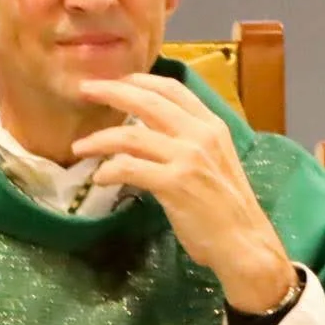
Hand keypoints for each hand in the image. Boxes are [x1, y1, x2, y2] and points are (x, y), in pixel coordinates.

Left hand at [71, 73, 296, 313]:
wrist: (246, 244)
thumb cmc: (227, 207)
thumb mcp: (213, 161)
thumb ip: (186, 140)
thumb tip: (144, 128)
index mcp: (212, 125)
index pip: (172, 88)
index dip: (140, 80)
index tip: (115, 80)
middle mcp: (200, 135)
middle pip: (147, 102)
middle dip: (111, 92)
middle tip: (85, 90)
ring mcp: (187, 158)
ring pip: (131, 136)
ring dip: (99, 139)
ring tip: (79, 147)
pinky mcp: (175, 183)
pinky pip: (129, 168)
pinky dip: (108, 171)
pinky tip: (99, 178)